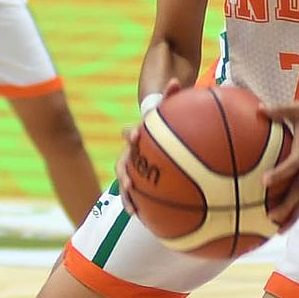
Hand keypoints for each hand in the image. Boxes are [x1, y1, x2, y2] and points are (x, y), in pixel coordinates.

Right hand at [118, 78, 182, 213]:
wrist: (164, 130)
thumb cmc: (169, 118)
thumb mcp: (172, 107)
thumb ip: (173, 95)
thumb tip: (175, 80)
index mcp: (141, 133)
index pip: (131, 132)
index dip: (131, 133)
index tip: (135, 137)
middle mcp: (134, 150)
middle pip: (123, 162)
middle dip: (124, 173)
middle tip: (129, 182)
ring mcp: (136, 164)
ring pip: (126, 181)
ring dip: (127, 194)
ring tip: (131, 208)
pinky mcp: (142, 177)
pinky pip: (137, 192)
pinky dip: (138, 203)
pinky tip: (144, 217)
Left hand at [259, 96, 298, 230]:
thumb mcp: (296, 108)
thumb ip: (277, 111)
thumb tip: (257, 109)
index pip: (293, 164)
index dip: (280, 173)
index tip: (264, 181)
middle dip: (286, 206)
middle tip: (269, 218)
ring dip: (293, 214)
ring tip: (279, 231)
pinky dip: (297, 207)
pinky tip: (286, 218)